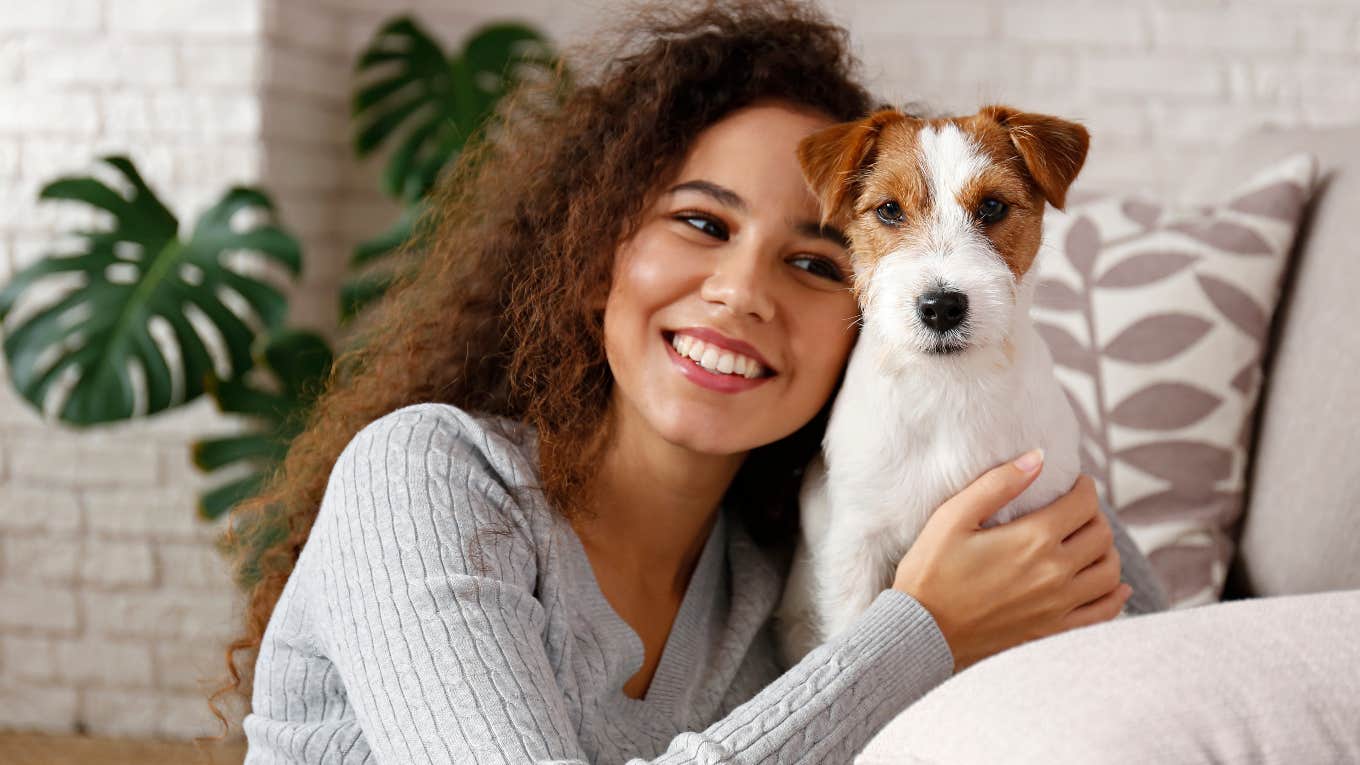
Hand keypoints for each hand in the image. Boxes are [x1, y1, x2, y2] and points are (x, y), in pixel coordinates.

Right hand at [891, 451, 1130, 672]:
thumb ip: (998, 484)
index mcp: (1033, 539)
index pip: (1083, 504)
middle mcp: (1055, 573)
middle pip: (1101, 535)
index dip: (1083, 487)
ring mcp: (1059, 606)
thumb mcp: (953, 517)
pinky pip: (1103, 613)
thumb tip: (1037, 458)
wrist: (921, 632)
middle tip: (1075, 511)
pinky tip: (1113, 585)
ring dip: (1106, 551)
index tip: (1072, 485)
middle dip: (1093, 515)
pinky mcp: (1054, 632)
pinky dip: (1115, 596)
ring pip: (1109, 572)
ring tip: (1087, 543)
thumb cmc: (930, 571)